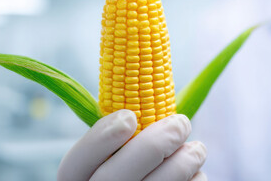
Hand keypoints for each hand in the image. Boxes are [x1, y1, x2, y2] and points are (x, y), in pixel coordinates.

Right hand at [57, 109, 206, 180]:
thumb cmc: (128, 172)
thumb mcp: (109, 158)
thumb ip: (115, 139)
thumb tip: (142, 99)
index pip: (73, 165)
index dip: (100, 138)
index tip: (131, 116)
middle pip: (114, 179)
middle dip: (154, 144)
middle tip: (182, 122)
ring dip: (183, 163)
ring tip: (197, 149)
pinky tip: (195, 173)